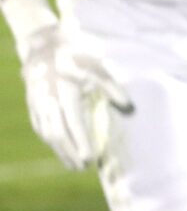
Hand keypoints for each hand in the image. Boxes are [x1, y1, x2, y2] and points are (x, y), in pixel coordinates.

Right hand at [7, 0, 129, 170]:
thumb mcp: (99, 66)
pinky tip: (59, 149)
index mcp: (65, 91)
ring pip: (46, 132)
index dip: (81, 142)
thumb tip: (129, 109)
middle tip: (83, 167)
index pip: (73, 123)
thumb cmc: (78, 54)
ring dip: (59, 151)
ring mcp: (37, 102)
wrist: (44, 43)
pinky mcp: (32, 102)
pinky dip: (49, 140)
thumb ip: (114, 88)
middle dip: (70, 152)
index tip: (90, 157)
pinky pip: (39, 126)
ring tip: (73, 164)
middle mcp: (48, 99)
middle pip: (58, 133)